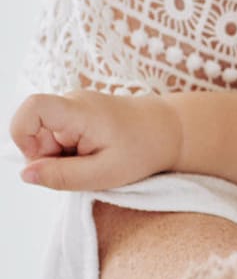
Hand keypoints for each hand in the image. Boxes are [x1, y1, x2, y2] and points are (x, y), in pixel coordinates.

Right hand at [11, 90, 180, 189]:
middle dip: (49, 157)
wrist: (171, 130)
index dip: (23, 135)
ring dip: (62, 157)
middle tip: (84, 167)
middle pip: (35, 130)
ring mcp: (74, 106)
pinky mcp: (78, 114)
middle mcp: (73, 102)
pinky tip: (94, 154)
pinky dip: (70, 151)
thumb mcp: (105, 173)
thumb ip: (63, 176)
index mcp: (80, 111)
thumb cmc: (145, 149)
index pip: (32, 107)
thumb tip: (25, 174)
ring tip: (94, 159)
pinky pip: (58, 136)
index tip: (43, 158)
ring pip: (46, 136)